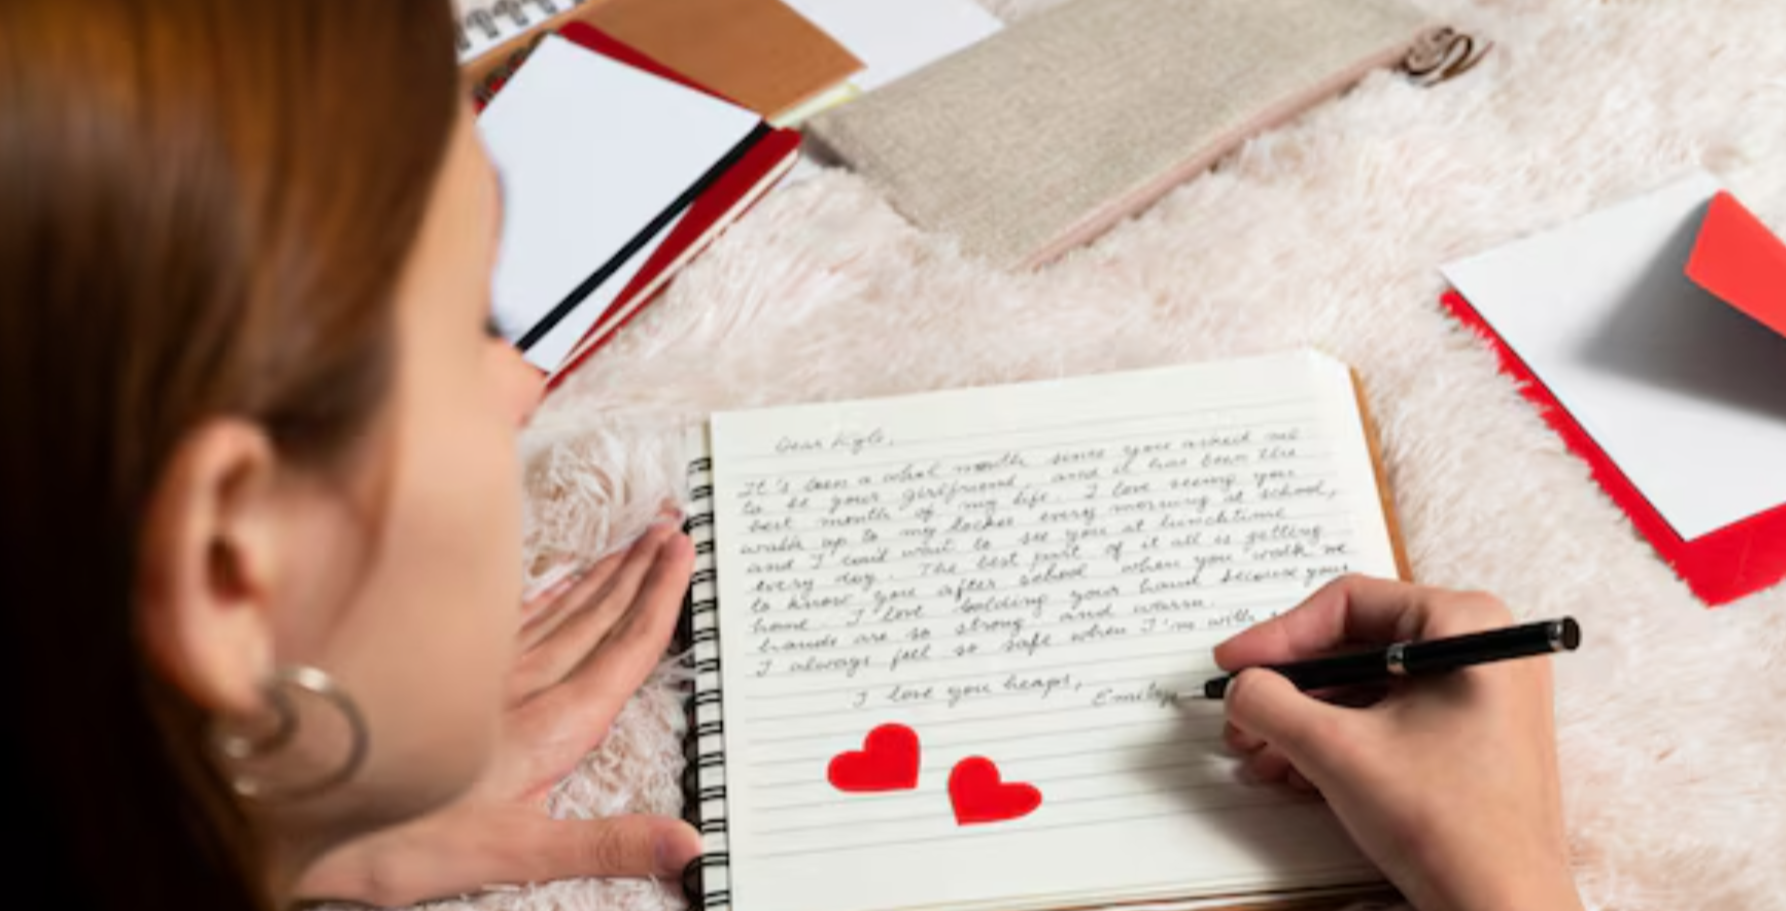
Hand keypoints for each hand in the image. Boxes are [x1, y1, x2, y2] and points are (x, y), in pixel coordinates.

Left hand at [297, 516, 700, 906]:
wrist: (301, 820)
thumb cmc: (401, 843)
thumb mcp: (518, 854)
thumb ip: (608, 842)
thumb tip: (687, 845)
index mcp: (548, 729)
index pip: (622, 650)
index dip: (659, 599)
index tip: (683, 554)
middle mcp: (521, 690)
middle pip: (597, 618)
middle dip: (641, 571)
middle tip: (673, 528)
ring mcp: (484, 677)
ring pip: (560, 612)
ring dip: (604, 575)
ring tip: (637, 541)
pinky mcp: (453, 676)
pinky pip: (514, 619)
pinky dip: (547, 593)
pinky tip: (563, 576)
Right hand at [1215, 575, 1581, 910]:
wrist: (1503, 910)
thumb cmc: (1450, 825)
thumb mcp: (1337, 750)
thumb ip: (1271, 704)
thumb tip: (1241, 687)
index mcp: (1466, 624)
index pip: (1349, 605)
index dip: (1278, 635)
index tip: (1234, 664)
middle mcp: (1482, 647)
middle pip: (1355, 646)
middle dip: (1290, 689)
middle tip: (1243, 716)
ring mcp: (1482, 695)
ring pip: (1368, 687)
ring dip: (1306, 720)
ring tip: (1262, 754)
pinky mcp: (1472, 737)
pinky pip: (1391, 718)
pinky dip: (1340, 740)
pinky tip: (1298, 771)